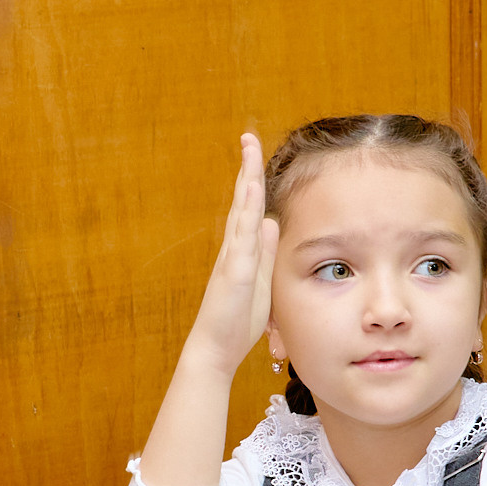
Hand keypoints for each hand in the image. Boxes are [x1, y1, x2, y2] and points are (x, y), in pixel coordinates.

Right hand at [181, 134, 278, 376]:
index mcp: (241, 250)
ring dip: (244, 178)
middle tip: (248, 137)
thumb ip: (263, 251)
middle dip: (246, 167)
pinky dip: (245, 210)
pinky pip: (241, 236)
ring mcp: (231, 257)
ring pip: (239, 210)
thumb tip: (270, 221)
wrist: (215, 349)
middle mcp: (233, 247)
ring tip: (248, 148)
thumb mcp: (260, 280)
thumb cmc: (236, 321)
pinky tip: (250, 188)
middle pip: (241, 200)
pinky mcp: (233, 271)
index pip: (249, 207)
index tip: (254, 152)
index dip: (253, 179)